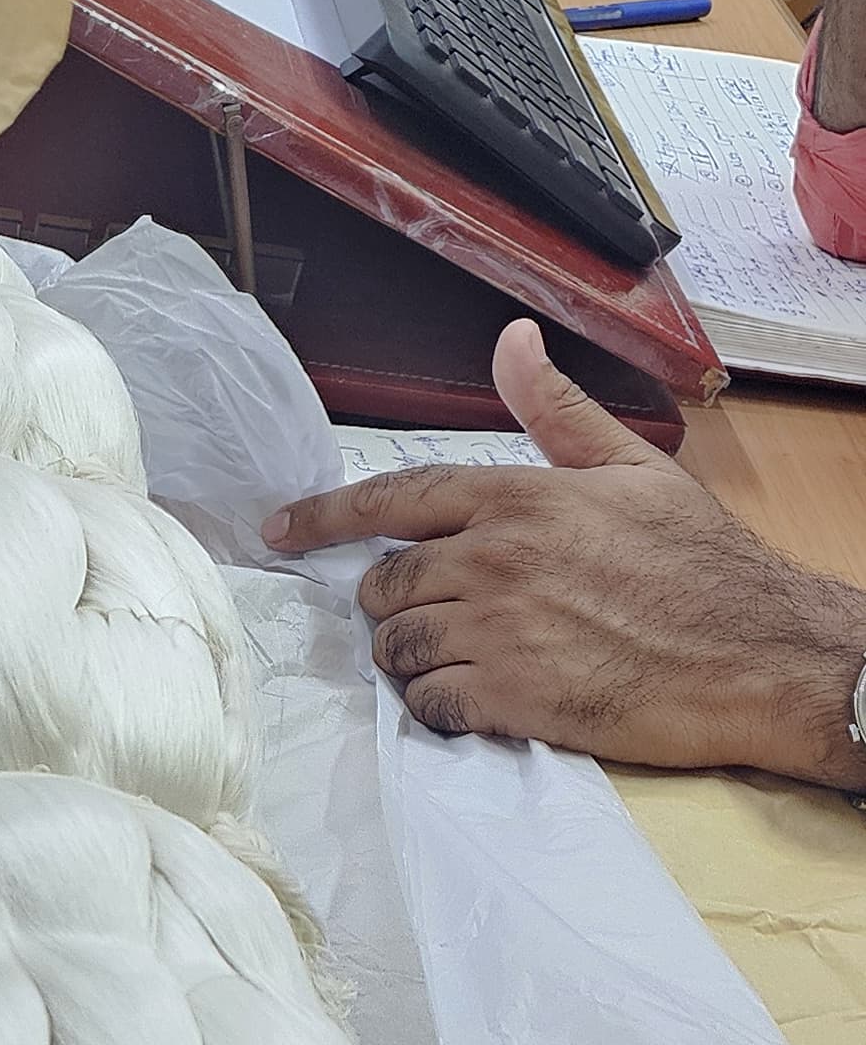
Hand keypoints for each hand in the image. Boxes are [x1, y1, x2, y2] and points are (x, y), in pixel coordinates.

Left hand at [261, 317, 865, 785]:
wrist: (766, 655)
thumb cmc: (706, 564)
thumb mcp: (635, 469)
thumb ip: (556, 410)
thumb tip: (512, 337)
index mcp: (518, 498)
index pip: (391, 498)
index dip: (322, 516)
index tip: (279, 529)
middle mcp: (495, 560)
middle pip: (384, 584)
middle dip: (394, 602)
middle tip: (438, 614)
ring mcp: (499, 631)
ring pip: (396, 649)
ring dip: (412, 658)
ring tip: (462, 657)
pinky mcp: (513, 699)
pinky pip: (428, 705)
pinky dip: (438, 707)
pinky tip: (477, 700)